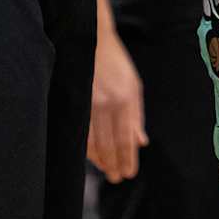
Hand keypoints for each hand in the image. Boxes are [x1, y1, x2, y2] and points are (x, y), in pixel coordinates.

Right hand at [87, 29, 147, 182]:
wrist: (93, 40)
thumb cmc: (115, 63)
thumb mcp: (134, 86)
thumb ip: (137, 116)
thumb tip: (141, 142)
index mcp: (127, 98)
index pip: (127, 137)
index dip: (128, 158)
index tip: (129, 172)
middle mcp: (109, 102)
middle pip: (111, 142)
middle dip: (115, 163)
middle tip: (117, 178)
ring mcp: (91, 102)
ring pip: (95, 140)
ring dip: (101, 160)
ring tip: (106, 171)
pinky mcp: (77, 100)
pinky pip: (82, 131)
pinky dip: (87, 147)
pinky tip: (92, 156)